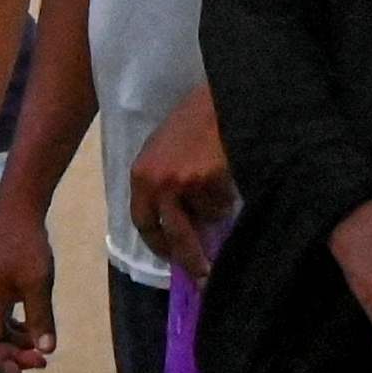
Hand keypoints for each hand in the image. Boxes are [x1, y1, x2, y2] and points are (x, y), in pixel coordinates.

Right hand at [0, 192, 59, 372]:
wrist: (16, 214)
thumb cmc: (26, 248)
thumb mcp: (37, 284)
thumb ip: (40, 318)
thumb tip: (46, 350)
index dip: (4, 364)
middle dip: (13, 356)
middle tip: (41, 362)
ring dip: (15, 344)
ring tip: (40, 351)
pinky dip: (13, 330)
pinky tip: (31, 332)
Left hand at [124, 89, 236, 280]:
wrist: (221, 98)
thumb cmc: (194, 121)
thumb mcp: (167, 152)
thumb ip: (166, 186)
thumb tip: (183, 226)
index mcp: (141, 175)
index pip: (143, 222)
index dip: (158, 244)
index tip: (171, 256)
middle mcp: (157, 182)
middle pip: (174, 236)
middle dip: (190, 259)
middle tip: (203, 275)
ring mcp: (183, 183)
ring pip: (207, 217)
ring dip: (217, 209)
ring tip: (220, 180)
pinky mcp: (209, 181)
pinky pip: (224, 203)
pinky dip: (230, 195)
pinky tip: (229, 170)